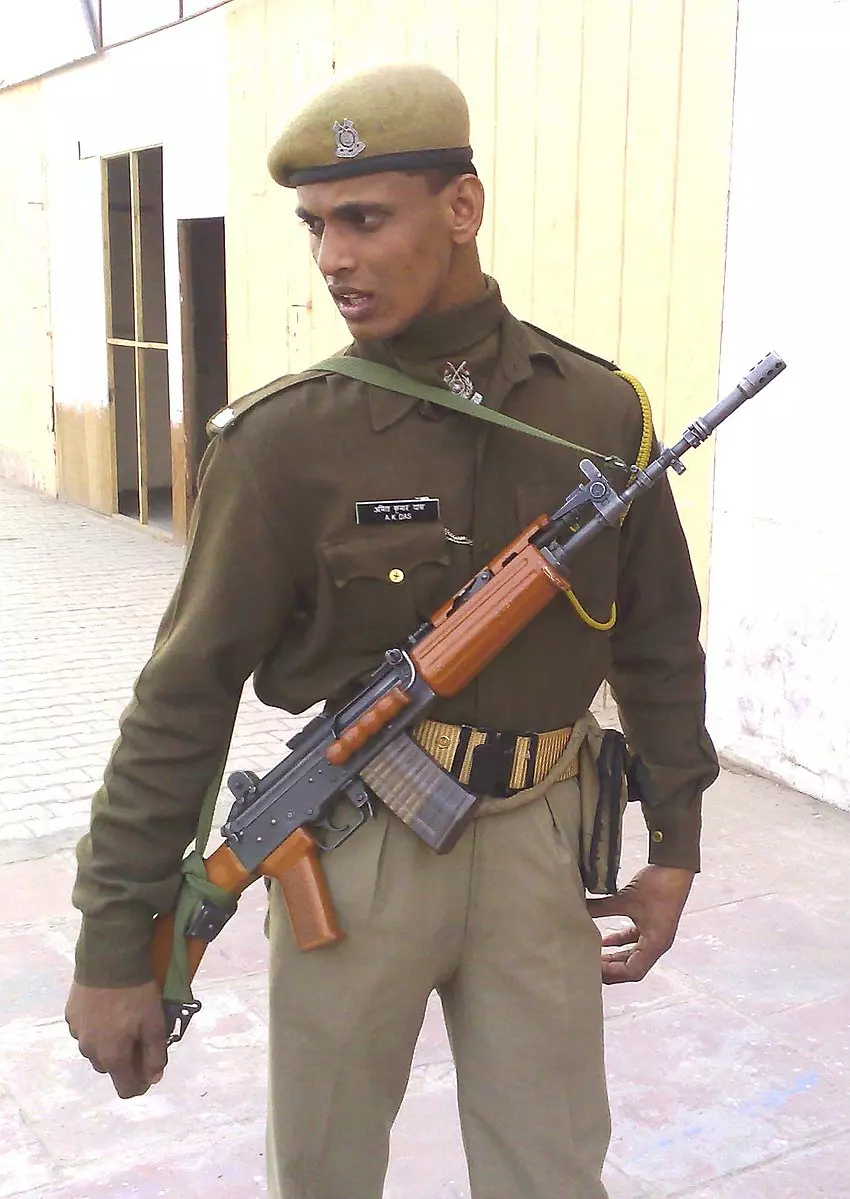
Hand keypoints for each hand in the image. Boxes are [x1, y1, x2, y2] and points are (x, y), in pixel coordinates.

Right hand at [65, 980, 167, 1098]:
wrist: (109, 959)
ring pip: (96, 1049)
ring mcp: (77, 1033)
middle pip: (111, 1068)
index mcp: (112, 1057)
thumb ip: (155, 1054)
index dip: (141, 1083)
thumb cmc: (136, 993)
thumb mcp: (154, 1022)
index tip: (150, 1068)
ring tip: (122, 1019)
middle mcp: (90, 1051)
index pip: (126, 1088)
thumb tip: (154, 1078)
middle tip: (139, 1035)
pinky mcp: (71, 1016)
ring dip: (109, 1043)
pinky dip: (97, 1026)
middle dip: (125, 1059)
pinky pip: (86, 1030)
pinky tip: (107, 1008)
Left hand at [586, 865, 693, 984]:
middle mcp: (657, 944)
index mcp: (655, 945)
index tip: (593, 968)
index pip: (632, 971)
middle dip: (611, 968)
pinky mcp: (652, 923)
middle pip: (632, 967)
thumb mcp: (626, 899)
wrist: (675, 867)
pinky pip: (634, 939)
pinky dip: (619, 941)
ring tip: (593, 957)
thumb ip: (601, 908)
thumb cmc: (658, 886)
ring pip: (632, 954)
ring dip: (614, 956)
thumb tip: (578, 911)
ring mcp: (655, 934)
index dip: (612, 973)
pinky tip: (603, 940)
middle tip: (589, 967)